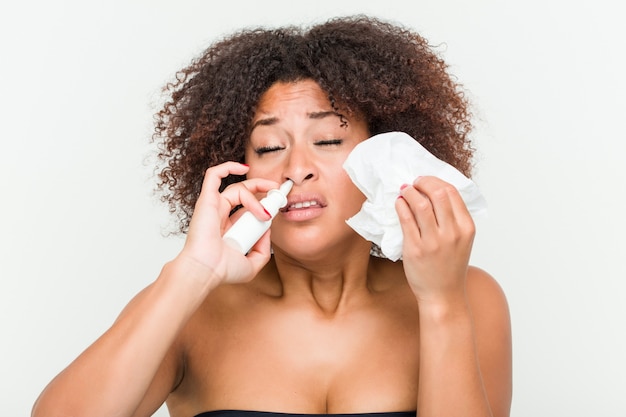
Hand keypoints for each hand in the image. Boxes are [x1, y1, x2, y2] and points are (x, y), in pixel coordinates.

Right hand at [177, 162, 279, 285]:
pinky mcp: (206, 199)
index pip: (249, 209)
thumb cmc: (223, 270)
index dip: (264, 205)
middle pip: (245, 192)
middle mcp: (222, 215)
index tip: (280, 204)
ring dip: (255, 197)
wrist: (207, 269)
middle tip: (278, 192)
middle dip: (263, 188)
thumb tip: (267, 230)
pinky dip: (228, 167)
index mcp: (230, 228)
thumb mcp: (253, 264)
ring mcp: (213, 206)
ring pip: (238, 189)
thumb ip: (263, 249)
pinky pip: (214, 175)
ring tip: (262, 213)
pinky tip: (243, 168)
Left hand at [395, 176, 475, 303]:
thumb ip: (453, 218)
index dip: (435, 181)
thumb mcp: (461, 240)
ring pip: (421, 204)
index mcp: (466, 227)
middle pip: (438, 193)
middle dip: (423, 182)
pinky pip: (406, 219)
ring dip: (410, 193)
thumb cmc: (450, 267)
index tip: (425, 181)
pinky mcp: (415, 249)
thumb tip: (433, 192)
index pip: (452, 192)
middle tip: (414, 183)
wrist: (443, 295)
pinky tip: (399, 203)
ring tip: (404, 192)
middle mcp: (452, 233)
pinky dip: (401, 206)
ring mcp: (434, 241)